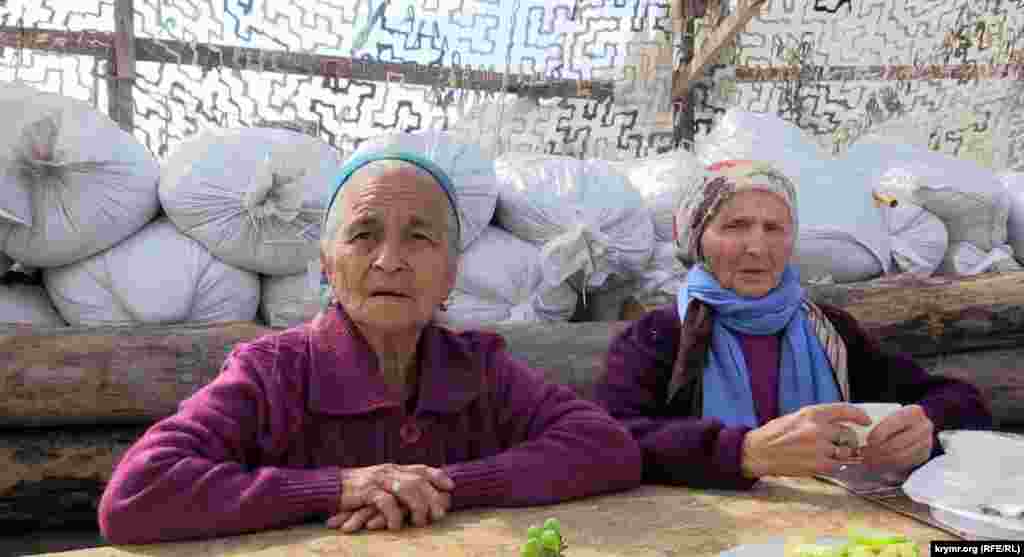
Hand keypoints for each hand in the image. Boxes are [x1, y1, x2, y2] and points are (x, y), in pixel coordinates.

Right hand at [326, 463, 453, 532]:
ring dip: (417, 507)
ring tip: (420, 522)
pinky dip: (394, 515)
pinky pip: (386, 502)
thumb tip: (421, 496)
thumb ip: (398, 485)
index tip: (451, 487)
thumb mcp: (380, 483)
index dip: (438, 476)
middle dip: (433, 497)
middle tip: (439, 514)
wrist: (329, 487)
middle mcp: (389, 471)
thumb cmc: (357, 490)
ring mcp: (378, 480)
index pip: (421, 468)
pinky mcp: (366, 491)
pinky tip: (396, 526)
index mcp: (394, 469)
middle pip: (419, 480)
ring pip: (407, 489)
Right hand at [741, 403, 871, 477]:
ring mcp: (820, 447)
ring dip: (842, 454)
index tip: (866, 420)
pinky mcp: (820, 464)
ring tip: (829, 454)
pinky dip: (835, 465)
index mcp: (812, 413)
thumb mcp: (796, 418)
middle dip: (847, 440)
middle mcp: (818, 428)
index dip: (859, 415)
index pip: (844, 410)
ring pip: (846, 451)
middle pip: (848, 434)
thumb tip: (840, 425)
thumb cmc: (775, 434)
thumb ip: (817, 420)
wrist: (759, 452)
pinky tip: (823, 462)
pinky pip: (839, 465)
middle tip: (841, 444)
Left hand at [861, 404, 933, 472]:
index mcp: (914, 412)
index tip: (867, 440)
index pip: (894, 423)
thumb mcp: (891, 412)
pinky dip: (888, 466)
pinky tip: (876, 465)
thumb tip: (857, 425)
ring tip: (867, 460)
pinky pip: (903, 464)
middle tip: (863, 453)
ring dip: (880, 460)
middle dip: (877, 450)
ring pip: (900, 456)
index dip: (879, 433)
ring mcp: (926, 443)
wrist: (918, 426)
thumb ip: (878, 418)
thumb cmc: (898, 419)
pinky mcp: (923, 456)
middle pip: (897, 443)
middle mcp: (924, 427)